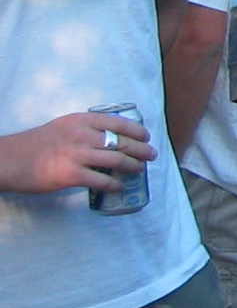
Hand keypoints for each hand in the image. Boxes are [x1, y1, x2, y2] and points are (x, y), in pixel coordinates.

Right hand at [0, 111, 154, 195]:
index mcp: (80, 120)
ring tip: (139, 170)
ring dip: (133, 166)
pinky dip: (115, 185)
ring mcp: (76, 155)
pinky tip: (120, 187)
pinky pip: (101, 181)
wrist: (9, 160)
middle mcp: (81, 135)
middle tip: (151, 155)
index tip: (146, 136)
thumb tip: (110, 137)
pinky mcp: (70, 175)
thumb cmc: (35, 143)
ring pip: (117, 160)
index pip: (117, 122)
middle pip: (122, 142)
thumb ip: (84, 129)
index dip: (137, 130)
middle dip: (141, 149)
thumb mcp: (62, 126)